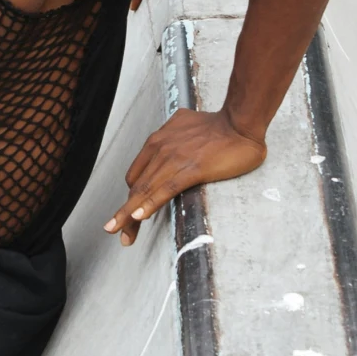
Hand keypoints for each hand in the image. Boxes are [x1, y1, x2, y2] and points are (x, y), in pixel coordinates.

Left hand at [104, 109, 265, 244]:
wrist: (241, 122)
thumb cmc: (220, 126)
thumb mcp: (185, 126)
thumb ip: (173, 136)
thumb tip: (172, 139)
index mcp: (157, 141)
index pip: (137, 175)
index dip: (130, 196)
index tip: (127, 213)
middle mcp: (160, 149)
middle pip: (136, 186)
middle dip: (125, 212)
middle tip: (115, 230)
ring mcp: (174, 159)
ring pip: (146, 191)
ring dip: (129, 215)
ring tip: (121, 233)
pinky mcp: (191, 169)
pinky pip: (165, 190)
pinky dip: (150, 204)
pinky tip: (139, 217)